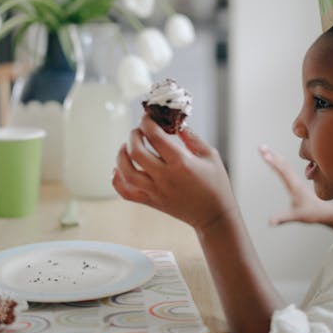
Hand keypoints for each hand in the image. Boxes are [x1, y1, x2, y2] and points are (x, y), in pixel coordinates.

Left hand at [113, 115, 236, 231]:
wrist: (214, 216)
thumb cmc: (215, 184)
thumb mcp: (210, 155)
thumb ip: (192, 138)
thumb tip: (176, 124)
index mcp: (181, 163)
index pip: (156, 137)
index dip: (147, 122)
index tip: (147, 117)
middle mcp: (165, 177)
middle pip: (136, 152)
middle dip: (133, 136)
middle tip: (137, 130)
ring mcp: (156, 191)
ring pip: (126, 173)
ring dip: (121, 155)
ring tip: (126, 147)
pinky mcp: (151, 202)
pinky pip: (126, 192)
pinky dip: (117, 180)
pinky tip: (119, 168)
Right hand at [259, 145, 332, 226]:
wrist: (327, 212)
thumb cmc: (312, 214)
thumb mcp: (296, 216)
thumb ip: (282, 218)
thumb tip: (270, 222)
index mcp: (294, 186)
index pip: (282, 172)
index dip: (273, 163)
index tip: (264, 155)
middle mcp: (295, 181)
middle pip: (282, 164)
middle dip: (271, 154)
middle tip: (260, 147)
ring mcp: (297, 180)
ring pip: (284, 165)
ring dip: (275, 156)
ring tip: (265, 149)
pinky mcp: (297, 182)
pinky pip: (287, 168)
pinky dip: (280, 162)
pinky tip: (278, 160)